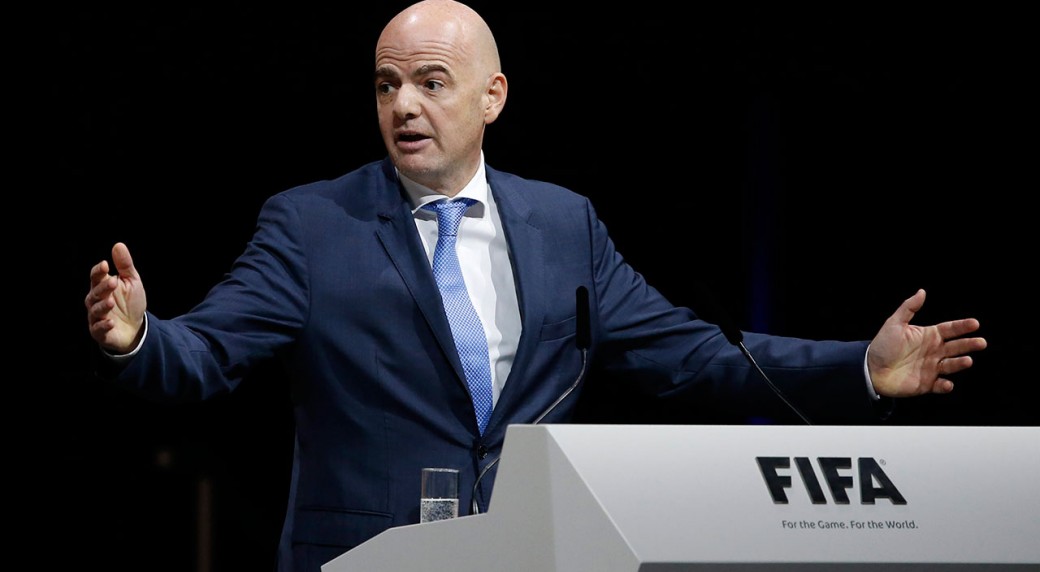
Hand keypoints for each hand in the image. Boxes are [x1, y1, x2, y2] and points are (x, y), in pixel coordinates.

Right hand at [85, 242, 146, 352]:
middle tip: (113, 282)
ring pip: (95, 310)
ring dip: (102, 306)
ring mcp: (96, 317)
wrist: (136, 328)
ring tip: (110, 302)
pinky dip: (103, 325)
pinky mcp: (100, 332)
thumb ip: (125, 265)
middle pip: (95, 293)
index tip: (105, 265)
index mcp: (102, 287)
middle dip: (103, 288)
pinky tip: (111, 322)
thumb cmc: (130, 303)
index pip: (96, 277)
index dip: (98, 271)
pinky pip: (98, 328)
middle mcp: (96, 301)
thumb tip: (118, 245)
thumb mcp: (132, 282)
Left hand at [867, 289, 985, 397]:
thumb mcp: (894, 324)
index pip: (950, 329)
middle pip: (956, 347)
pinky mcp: (927, 384)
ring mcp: (932, 368)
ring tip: (967, 360)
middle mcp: (934, 351)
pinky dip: (945, 385)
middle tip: (981, 342)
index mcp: (929, 336)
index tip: (975, 323)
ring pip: (951, 365)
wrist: (870, 369)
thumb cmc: (882, 346)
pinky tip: (947, 383)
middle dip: (969, 344)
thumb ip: (908, 308)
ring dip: (960, 363)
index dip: (962, 326)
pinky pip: (940, 385)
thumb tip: (922, 291)